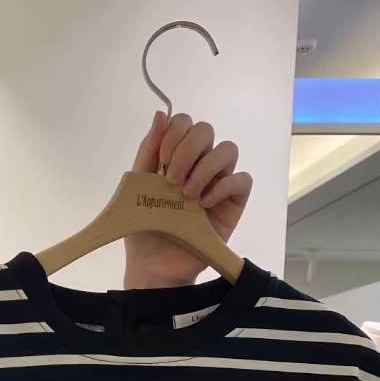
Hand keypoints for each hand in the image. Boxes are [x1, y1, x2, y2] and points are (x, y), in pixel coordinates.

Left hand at [124, 111, 252, 288]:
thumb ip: (148, 151)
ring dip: (205, 167)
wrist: (152, 265)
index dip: (174, 133)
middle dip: (186, 150)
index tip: (160, 161)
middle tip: (172, 180)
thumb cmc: (143, 228)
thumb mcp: (137, 187)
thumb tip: (160, 115)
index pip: (184, 123)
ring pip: (227, 149)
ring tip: (187, 195)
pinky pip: (241, 180)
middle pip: (206, 130)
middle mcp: (199, 164)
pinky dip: (223, 187)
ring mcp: (218, 182)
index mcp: (176, 157)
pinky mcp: (233, 203)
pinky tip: (203, 205)